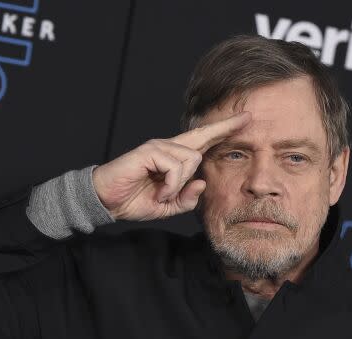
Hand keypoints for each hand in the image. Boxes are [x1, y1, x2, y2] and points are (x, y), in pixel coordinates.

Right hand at [92, 111, 251, 220]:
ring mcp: (158, 147)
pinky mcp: (149, 151)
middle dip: (224, 129)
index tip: (245, 119)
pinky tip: (158, 192)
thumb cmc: (134, 200)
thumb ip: (186, 199)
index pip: (203, 140)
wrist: (106, 201)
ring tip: (162, 194)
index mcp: (174, 158)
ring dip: (179, 184)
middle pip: (202, 140)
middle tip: (245, 120)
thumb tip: (202, 183)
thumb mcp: (167, 206)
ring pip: (191, 159)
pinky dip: (170, 185)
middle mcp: (168, 147)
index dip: (223, 129)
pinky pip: (174, 167)